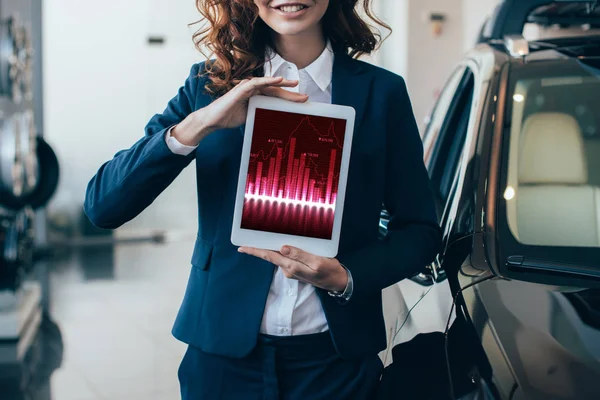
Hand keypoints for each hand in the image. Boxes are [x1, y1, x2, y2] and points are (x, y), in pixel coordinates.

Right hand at [172, 76, 307, 145]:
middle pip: (275, 90)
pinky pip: (256, 83)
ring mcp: (246, 88)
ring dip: (282, 84)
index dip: (288, 98)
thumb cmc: (229, 117)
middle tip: (305, 96)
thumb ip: (261, 113)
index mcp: (256, 96)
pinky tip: (277, 80)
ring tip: (294, 84)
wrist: (213, 120)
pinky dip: (267, 81)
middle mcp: (252, 90)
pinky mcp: (240, 89)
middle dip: (290, 93)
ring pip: (267, 84)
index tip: (301, 101)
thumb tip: (276, 118)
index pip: (275, 96)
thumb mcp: (250, 116)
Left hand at [238, 245, 347, 291]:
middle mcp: (288, 269)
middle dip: (259, 247)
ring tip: (265, 234)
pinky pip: (287, 257)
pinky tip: (283, 242)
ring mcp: (292, 269)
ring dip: (272, 246)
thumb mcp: (317, 261)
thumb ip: (299, 255)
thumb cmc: (329, 271)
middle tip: (248, 237)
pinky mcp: (297, 268)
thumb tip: (282, 248)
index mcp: (291, 267)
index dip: (254, 251)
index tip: (241, 248)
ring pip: (279, 255)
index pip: (269, 256)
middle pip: (270, 255)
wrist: (338, 282)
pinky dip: (283, 249)